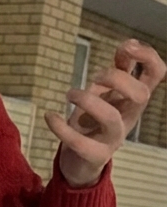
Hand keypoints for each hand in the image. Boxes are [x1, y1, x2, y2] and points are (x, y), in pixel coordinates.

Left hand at [46, 39, 166, 186]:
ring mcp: (113, 138)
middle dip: (116, 78)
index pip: (156, 74)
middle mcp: (129, 117)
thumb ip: (119, 70)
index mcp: (133, 100)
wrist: (81, 162)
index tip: (126, 46)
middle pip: (141, 94)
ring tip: (70, 94)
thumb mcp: (107, 92)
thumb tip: (129, 44)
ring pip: (111, 118)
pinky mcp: (94, 155)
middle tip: (94, 78)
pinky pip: (79, 142)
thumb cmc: (95, 121)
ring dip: (88, 100)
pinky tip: (50, 116)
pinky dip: (60, 127)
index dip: (147, 56)